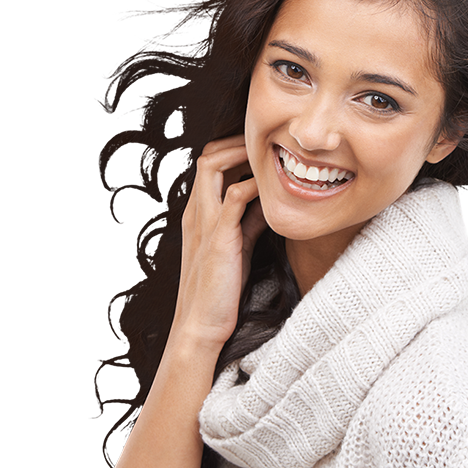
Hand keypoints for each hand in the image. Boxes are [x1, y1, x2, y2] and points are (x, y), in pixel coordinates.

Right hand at [173, 134, 267, 349]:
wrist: (202, 324)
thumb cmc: (221, 287)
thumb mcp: (236, 246)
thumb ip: (248, 221)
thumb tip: (268, 202)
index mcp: (198, 214)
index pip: (208, 165)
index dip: (231, 150)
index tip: (258, 149)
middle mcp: (196, 212)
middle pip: (206, 157)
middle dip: (235, 143)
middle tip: (264, 143)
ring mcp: (204, 223)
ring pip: (212, 167)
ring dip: (240, 154)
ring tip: (266, 154)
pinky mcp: (219, 239)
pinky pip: (233, 198)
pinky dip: (252, 185)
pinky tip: (271, 186)